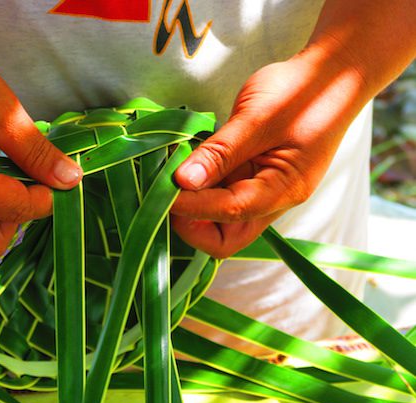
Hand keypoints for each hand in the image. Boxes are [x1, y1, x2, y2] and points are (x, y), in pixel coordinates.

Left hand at [171, 55, 366, 257]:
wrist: (333, 73)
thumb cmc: (303, 91)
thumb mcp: (258, 117)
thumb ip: (220, 151)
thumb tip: (182, 182)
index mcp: (284, 189)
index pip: (231, 213)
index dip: (191, 207)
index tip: (162, 189)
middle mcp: (272, 200)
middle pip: (224, 238)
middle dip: (190, 224)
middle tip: (164, 193)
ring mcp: (261, 190)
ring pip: (218, 219)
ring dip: (190, 206)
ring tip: (167, 177)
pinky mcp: (250, 176)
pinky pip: (219, 193)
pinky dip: (198, 186)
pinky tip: (181, 167)